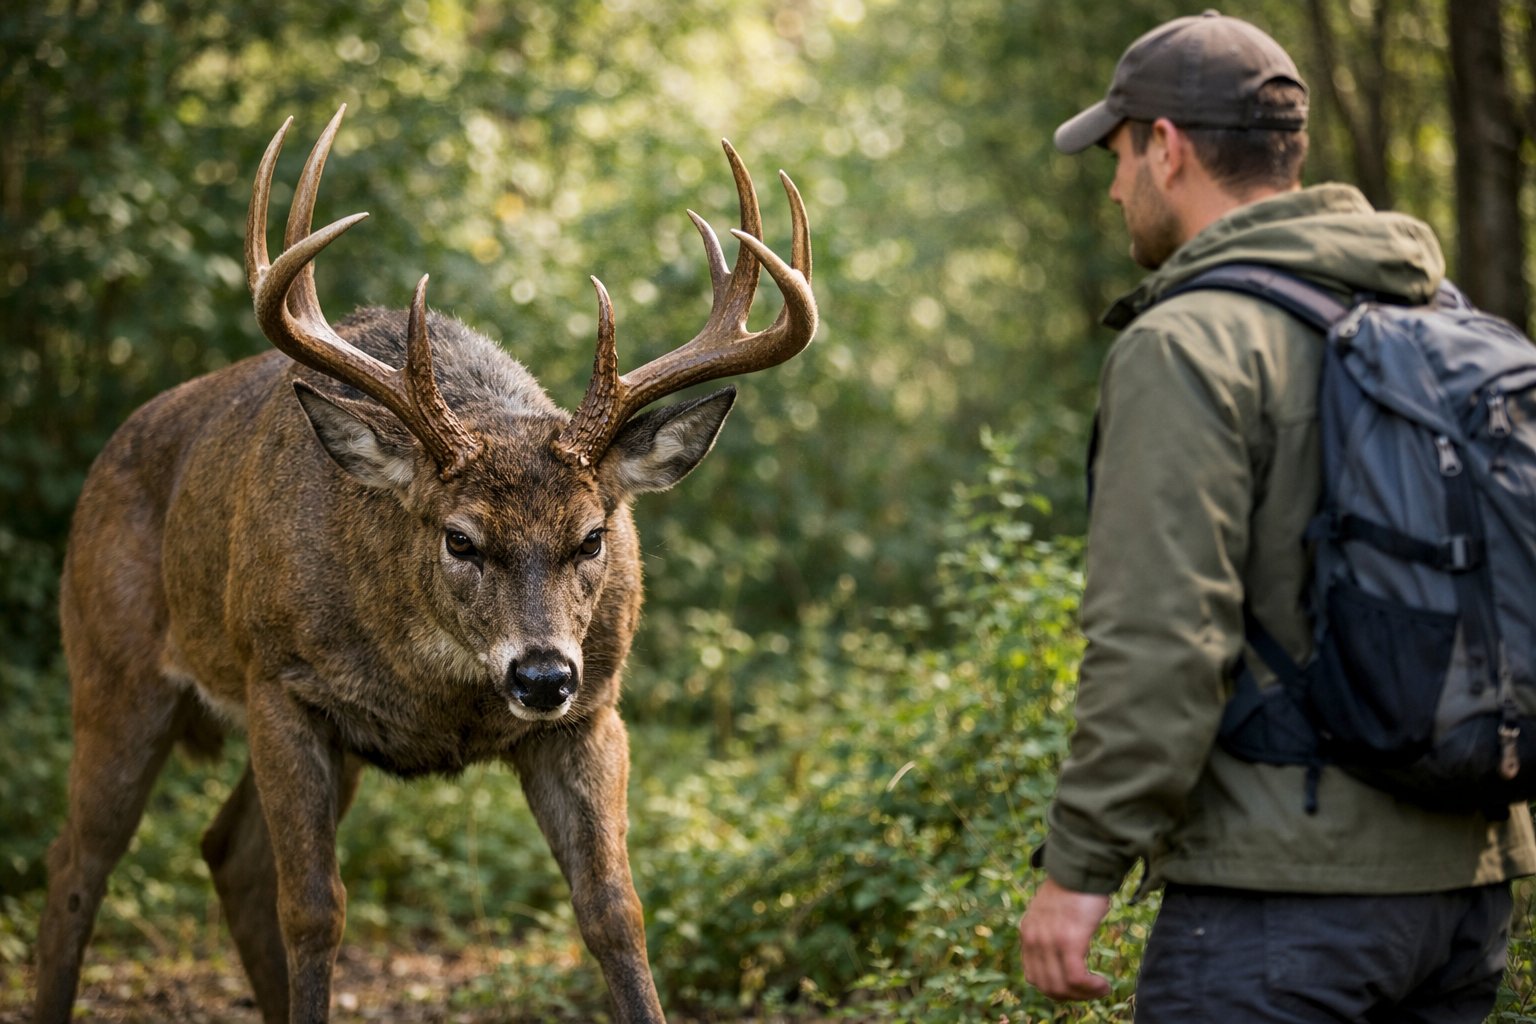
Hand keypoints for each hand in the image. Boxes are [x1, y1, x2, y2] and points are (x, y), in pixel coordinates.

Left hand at [1017, 877, 1112, 1000]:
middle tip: (1092, 992)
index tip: (1077, 988)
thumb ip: (1050, 932)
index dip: (1057, 989)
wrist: (1083, 865)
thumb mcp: (1052, 912)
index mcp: (1027, 933)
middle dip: (1072, 996)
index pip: (1034, 977)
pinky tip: (1103, 984)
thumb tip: (1064, 955)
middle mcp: (1033, 938)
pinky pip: (1075, 978)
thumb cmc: (1075, 888)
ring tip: (1100, 989)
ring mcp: (1049, 940)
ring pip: (1061, 987)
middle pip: (1047, 987)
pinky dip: (1091, 987)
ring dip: (1083, 995)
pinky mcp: (1068, 939)